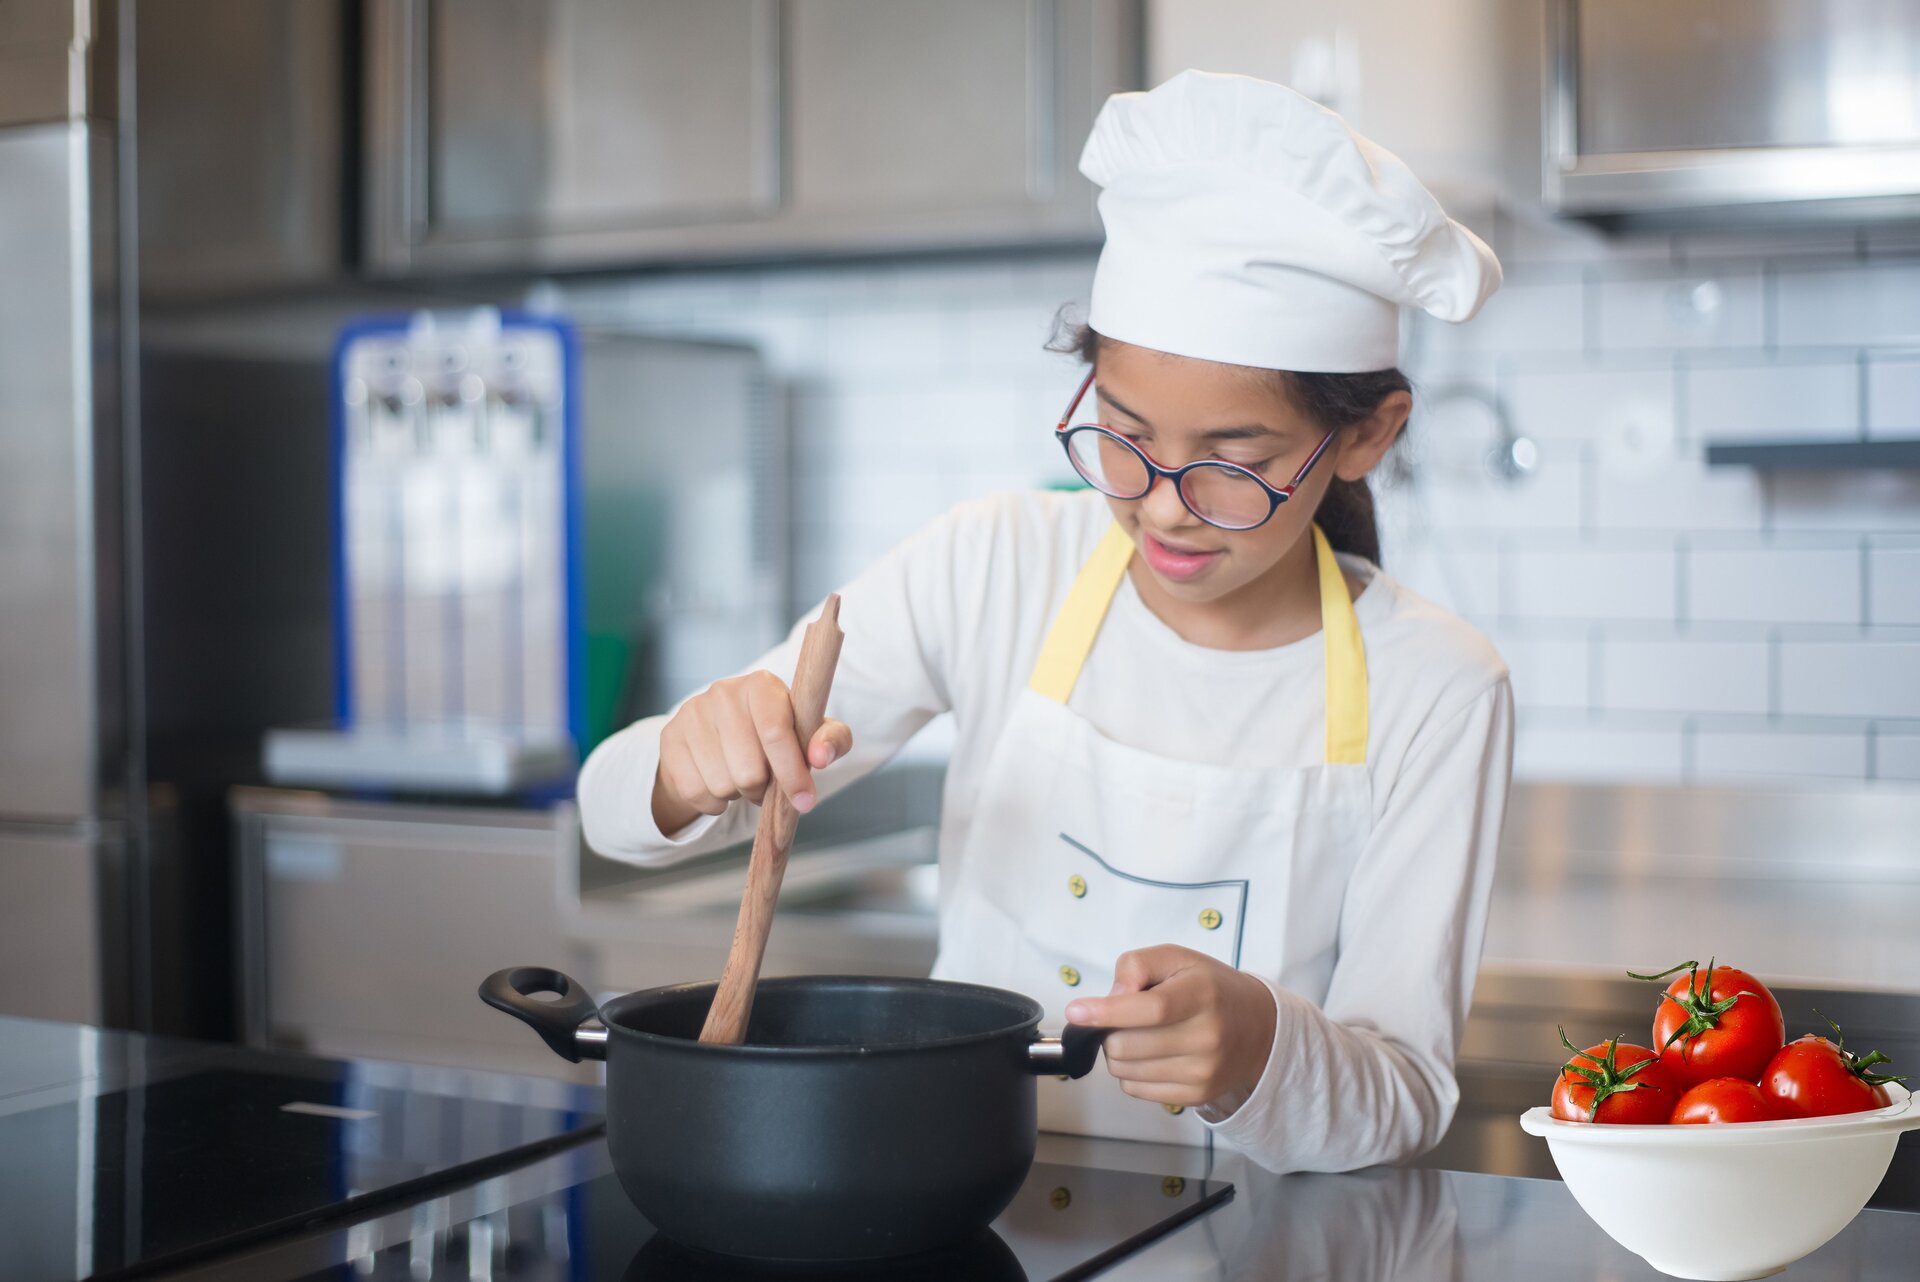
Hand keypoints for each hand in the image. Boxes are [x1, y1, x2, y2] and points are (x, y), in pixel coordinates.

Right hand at [651, 670, 853, 834]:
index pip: (775, 731)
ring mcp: (691, 713)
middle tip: (766, 782)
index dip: (792, 772)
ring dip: (737, 794)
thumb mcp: (811, 736)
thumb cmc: (775, 739)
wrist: (722, 739)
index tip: (804, 800)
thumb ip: (831, 741)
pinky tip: (718, 784)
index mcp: (762, 685)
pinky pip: (695, 792)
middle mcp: (723, 691)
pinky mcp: (669, 738)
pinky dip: (713, 802)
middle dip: (762, 788)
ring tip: (741, 779)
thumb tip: (820, 757)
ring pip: (721, 785)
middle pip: (749, 770)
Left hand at [1064, 945, 1276, 1112]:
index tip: (1076, 1012)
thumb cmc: (1210, 987)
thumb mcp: (1177, 958)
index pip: (1149, 1009)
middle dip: (1109, 1031)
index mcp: (1201, 995)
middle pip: (1127, 1045)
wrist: (1258, 1029)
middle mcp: (1206, 1037)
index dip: (1107, 1012)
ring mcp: (1203, 1071)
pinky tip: (1150, 1055)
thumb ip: (1137, 965)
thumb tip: (1110, 998)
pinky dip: (1131, 1072)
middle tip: (1122, 1018)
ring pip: (1125, 1071)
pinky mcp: (1196, 1096)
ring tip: (1139, 1035)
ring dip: (1117, 1052)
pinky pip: (1136, 1090)